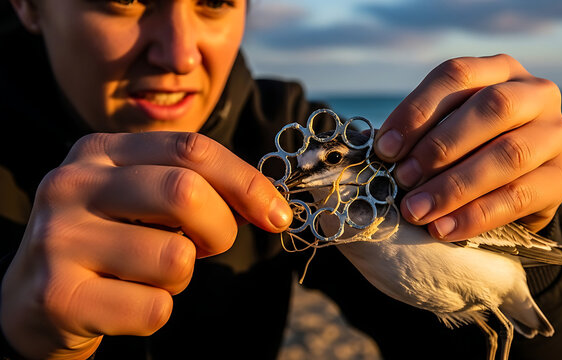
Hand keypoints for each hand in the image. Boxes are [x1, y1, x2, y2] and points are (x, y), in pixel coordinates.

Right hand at [0, 132, 291, 358]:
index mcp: (99, 151)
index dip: (247, 182)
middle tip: (210, 249)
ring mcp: (59, 239)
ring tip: (146, 277)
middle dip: (220, 230)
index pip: (192, 149)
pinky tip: (124, 304)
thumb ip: (194, 188)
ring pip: (176, 258)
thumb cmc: (107, 246)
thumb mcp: (139, 200)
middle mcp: (71, 184)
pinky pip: (155, 309)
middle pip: (186, 193)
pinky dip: (157, 313)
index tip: (277, 214)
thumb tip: (267, 205)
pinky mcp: (57, 295)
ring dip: (180, 278)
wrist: (31, 302)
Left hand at [375, 54, 561, 240]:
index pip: (457, 74)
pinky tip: (444, 229)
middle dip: (440, 146)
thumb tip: (376, 146)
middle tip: (402, 179)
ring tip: (417, 210)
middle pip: (491, 108)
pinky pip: (520, 196)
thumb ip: (420, 132)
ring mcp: (556, 133)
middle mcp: (536, 92)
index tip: (385, 147)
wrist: (518, 188)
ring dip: (455, 186)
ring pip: (509, 154)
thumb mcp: (448, 129)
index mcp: (500, 70)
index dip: (417, 109)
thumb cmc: (469, 150)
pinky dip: (476, 215)